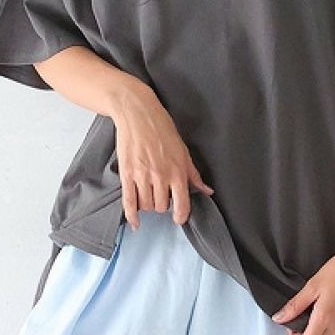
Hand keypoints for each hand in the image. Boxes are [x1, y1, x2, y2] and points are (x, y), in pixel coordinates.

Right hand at [112, 85, 213, 229]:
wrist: (138, 114)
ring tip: (149, 194)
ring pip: (147, 206)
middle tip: (161, 194)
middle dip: (163, 204)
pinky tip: (135, 221)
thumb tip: (207, 190)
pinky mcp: (127, 174)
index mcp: (178, 171)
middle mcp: (161, 176)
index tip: (179, 218)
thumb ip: (194, 174)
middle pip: (162, 207)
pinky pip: (129, 202)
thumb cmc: (161, 128)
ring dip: (148, 205)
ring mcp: (143, 176)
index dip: (181, 216)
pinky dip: (132, 215)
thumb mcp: (183, 150)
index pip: (182, 204)